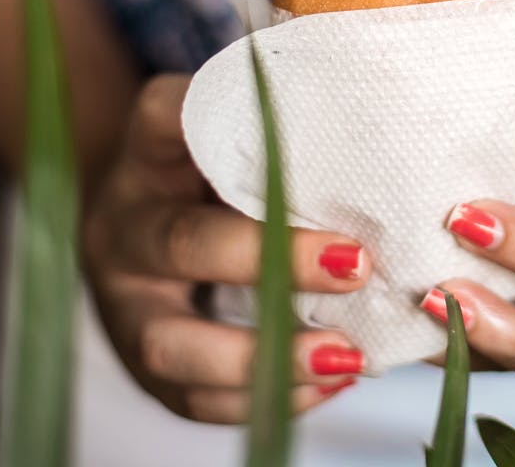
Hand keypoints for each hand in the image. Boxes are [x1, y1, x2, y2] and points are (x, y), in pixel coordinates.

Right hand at [82, 74, 371, 422]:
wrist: (145, 216)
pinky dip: (265, 397)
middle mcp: (126, 223)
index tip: (314, 140)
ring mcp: (126, 301)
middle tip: (356, 264)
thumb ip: (282, 120)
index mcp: (149, 149)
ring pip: (173, 344)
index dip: (236, 128)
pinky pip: (192, 398)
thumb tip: (388, 119)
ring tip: (348, 353)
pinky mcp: (143, 362)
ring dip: (265, 356)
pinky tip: (330, 379)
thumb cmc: (212, 167)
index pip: (170, 115)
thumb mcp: (229, 128)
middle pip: (184, 242)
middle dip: (271, 259)